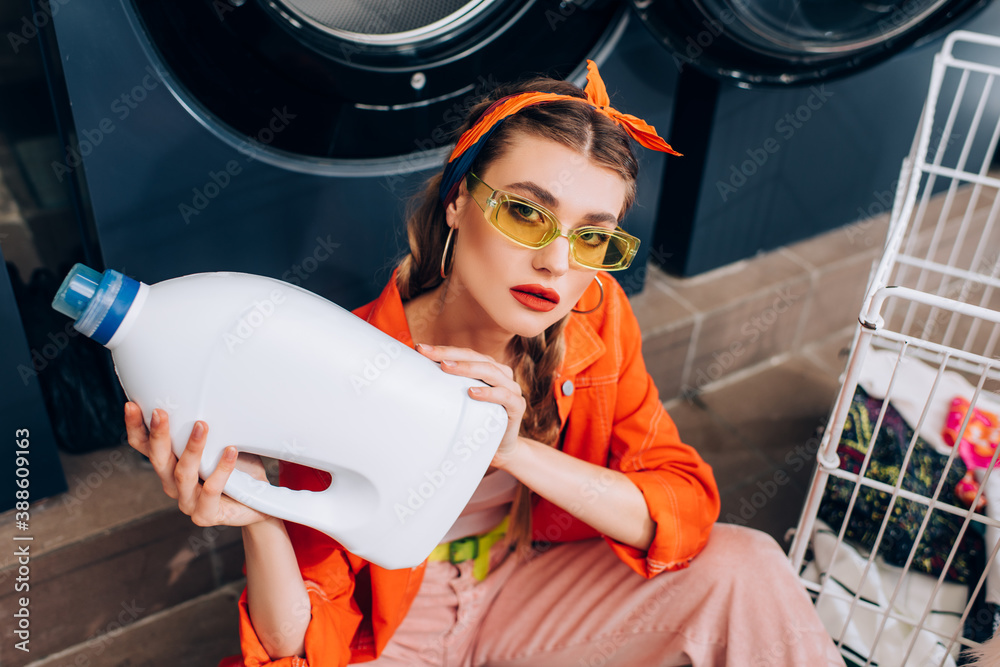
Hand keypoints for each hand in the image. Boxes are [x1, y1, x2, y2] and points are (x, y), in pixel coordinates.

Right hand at [124, 401, 271, 526]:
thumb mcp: (220, 443)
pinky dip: (222, 469)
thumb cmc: (237, 468)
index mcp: (170, 466)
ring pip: (183, 473)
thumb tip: (208, 391)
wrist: (258, 502)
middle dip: (158, 435)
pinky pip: (212, 489)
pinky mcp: (206, 514)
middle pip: (159, 460)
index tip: (132, 404)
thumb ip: (208, 427)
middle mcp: (173, 485)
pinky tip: (231, 451)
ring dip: (192, 448)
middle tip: (160, 412)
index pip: (145, 447)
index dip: (135, 428)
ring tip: (202, 425)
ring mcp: (188, 502)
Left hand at [416, 343, 524, 468]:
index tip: (421, 349)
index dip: (444, 349)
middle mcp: (501, 375)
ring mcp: (512, 389)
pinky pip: (505, 396)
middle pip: (477, 358)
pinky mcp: (518, 407)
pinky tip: (472, 392)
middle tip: (430, 354)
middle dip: (452, 355)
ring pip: (491, 372)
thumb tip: (416, 377)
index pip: (465, 354)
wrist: (499, 449)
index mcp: (488, 368)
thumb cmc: (477, 422)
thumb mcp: (461, 402)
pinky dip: (489, 392)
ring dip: (468, 368)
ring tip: (446, 367)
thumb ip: (449, 387)